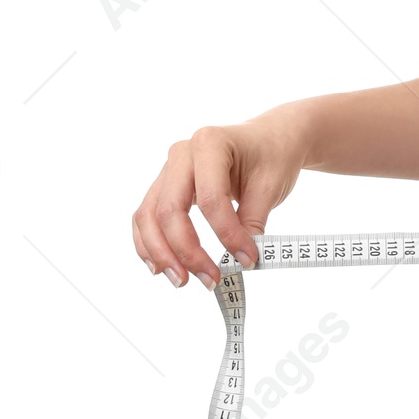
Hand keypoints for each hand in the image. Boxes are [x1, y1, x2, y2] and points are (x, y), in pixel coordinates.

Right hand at [131, 109, 307, 289]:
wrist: (271, 138)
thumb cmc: (272, 156)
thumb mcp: (271, 185)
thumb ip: (253, 221)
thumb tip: (238, 261)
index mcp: (210, 143)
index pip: (211, 199)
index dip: (227, 235)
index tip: (247, 259)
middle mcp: (182, 154)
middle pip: (169, 210)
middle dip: (186, 251)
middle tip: (209, 280)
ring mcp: (168, 169)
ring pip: (148, 216)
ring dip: (160, 253)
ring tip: (181, 280)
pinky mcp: (165, 185)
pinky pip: (146, 216)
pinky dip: (149, 243)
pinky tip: (161, 266)